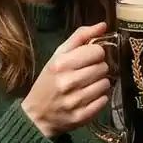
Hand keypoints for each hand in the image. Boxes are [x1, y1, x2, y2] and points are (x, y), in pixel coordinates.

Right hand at [21, 22, 113, 138]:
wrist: (36, 115)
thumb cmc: (49, 80)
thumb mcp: (58, 55)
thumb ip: (80, 37)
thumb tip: (103, 25)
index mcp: (61, 64)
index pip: (97, 51)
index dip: (96, 53)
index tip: (89, 58)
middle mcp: (67, 82)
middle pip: (103, 67)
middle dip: (98, 68)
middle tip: (87, 73)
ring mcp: (75, 101)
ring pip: (106, 84)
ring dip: (100, 83)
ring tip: (87, 85)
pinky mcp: (81, 116)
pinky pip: (104, 100)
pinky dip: (99, 98)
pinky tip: (88, 97)